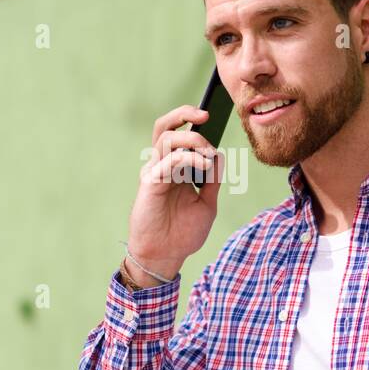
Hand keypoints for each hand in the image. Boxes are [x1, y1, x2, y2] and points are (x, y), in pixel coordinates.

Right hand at [126, 104, 226, 280]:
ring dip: (192, 138)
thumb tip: (218, 155)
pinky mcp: (150, 183)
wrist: (167, 256)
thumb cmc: (183, 233)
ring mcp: (154, 172)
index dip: (192, 120)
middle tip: (206, 114)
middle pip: (166, 127)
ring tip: (208, 152)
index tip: (213, 115)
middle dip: (184, 113)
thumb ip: (212, 179)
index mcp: (175, 168)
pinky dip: (189, 158)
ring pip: (166, 138)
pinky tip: (203, 165)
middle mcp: (162, 166)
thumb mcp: (207, 203)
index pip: (179, 134)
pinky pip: (169, 160)